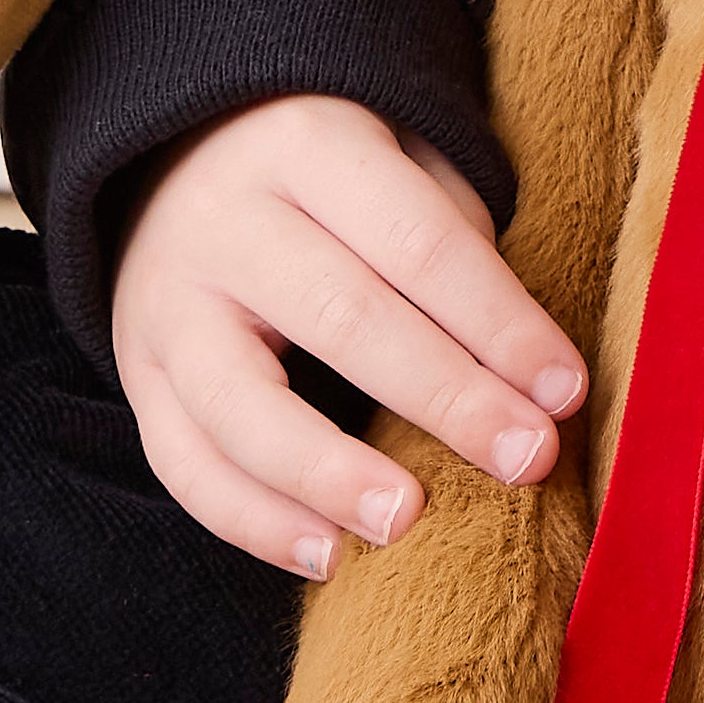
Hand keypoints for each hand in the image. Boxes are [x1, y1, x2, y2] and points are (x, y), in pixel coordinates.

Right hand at [109, 96, 584, 575]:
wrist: (179, 158)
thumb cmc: (334, 176)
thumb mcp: (399, 157)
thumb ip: (453, 239)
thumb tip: (521, 369)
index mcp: (308, 146)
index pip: (417, 241)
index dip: (498, 321)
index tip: (565, 391)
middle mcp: (225, 219)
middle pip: (342, 317)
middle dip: (446, 398)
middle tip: (526, 459)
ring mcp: (167, 301)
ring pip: (240, 404)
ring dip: (330, 474)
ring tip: (408, 523)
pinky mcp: (137, 373)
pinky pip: (183, 462)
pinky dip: (252, 522)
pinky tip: (328, 556)